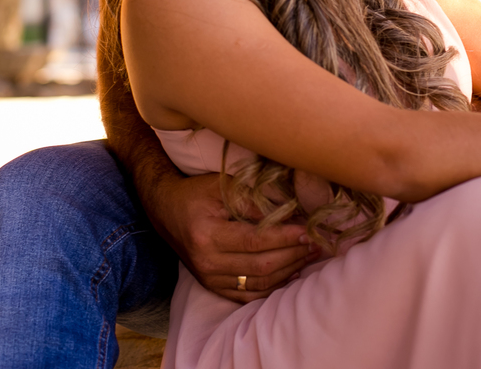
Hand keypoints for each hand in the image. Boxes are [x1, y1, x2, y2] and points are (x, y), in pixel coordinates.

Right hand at [149, 173, 318, 302]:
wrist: (165, 209)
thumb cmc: (195, 193)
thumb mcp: (221, 187)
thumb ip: (252, 201)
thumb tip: (289, 214)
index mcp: (207, 235)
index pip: (255, 241)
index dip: (284, 238)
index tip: (307, 230)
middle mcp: (207, 262)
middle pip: (260, 265)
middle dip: (292, 255)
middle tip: (315, 243)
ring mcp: (209, 278)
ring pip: (258, 282)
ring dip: (288, 270)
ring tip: (309, 255)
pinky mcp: (212, 286)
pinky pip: (248, 294)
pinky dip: (272, 286)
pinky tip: (291, 273)